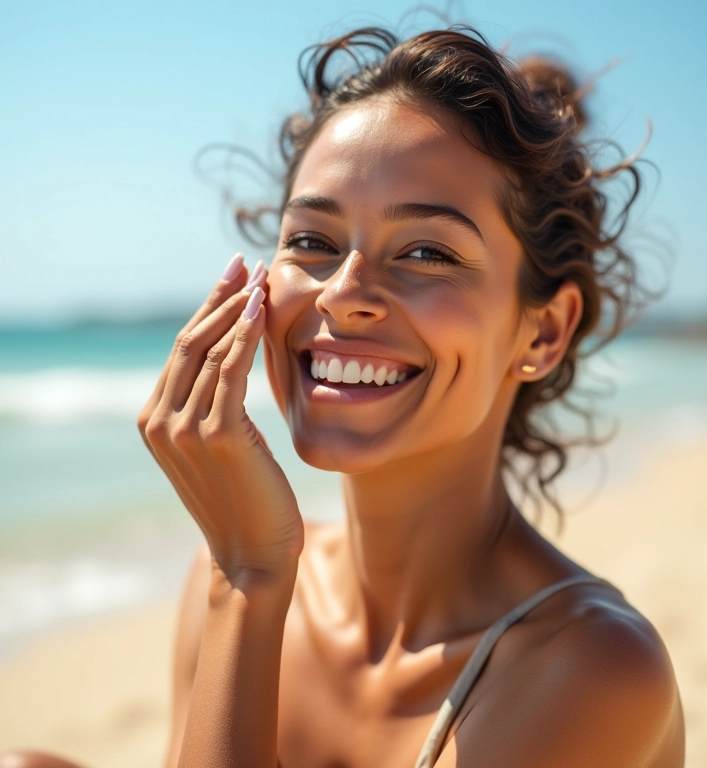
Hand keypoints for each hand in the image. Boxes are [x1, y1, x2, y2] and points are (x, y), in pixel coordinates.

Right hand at [137, 254, 303, 582]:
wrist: (254, 553)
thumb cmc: (245, 499)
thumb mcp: (220, 445)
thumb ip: (212, 405)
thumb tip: (230, 358)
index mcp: (154, 421)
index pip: (182, 350)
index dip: (207, 308)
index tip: (232, 278)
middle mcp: (159, 421)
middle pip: (189, 341)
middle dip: (219, 296)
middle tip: (246, 264)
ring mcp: (183, 428)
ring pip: (209, 350)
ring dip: (237, 308)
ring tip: (262, 278)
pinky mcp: (217, 435)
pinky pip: (231, 371)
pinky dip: (244, 336)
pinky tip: (260, 309)